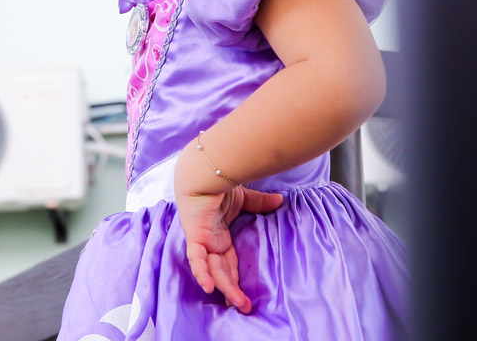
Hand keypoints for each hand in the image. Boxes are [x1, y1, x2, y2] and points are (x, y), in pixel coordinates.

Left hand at [175, 185, 284, 313]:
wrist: (206, 169)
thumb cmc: (220, 183)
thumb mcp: (244, 198)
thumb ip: (260, 204)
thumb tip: (280, 201)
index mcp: (219, 237)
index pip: (228, 263)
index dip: (236, 278)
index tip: (246, 294)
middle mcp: (210, 242)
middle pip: (221, 272)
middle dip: (232, 290)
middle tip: (244, 307)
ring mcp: (202, 240)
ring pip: (212, 270)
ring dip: (224, 287)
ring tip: (237, 303)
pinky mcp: (195, 235)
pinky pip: (197, 258)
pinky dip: (202, 272)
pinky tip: (209, 287)